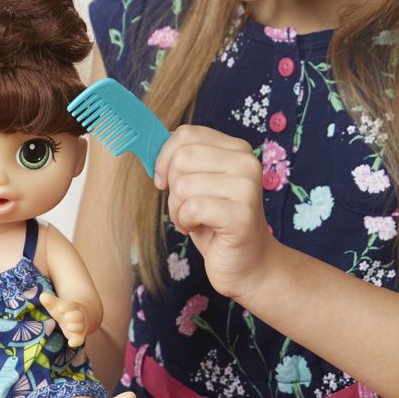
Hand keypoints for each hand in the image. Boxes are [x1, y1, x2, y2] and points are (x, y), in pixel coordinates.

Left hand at [39, 291, 87, 347]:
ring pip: (80, 327)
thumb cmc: (66, 311)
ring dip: (75, 327)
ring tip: (68, 326)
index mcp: (75, 307)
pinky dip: (76, 341)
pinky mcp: (78, 337)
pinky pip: (80, 339)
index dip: (67, 307)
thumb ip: (50, 301)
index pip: (73, 306)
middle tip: (66, 317)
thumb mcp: (58, 305)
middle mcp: (79, 317)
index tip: (60, 308)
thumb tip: (42, 296)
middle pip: (79, 316)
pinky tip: (71, 343)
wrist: (81, 319)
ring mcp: (80, 327)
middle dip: (73, 316)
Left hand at [154, 125, 276, 300]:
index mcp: (237, 149)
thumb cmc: (216, 222)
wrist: (248, 263)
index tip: (163, 181)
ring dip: (177, 209)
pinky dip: (185, 222)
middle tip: (184, 207)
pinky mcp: (241, 215)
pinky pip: (192, 208)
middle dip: (172, 188)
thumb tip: (149, 146)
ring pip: (184, 185)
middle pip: (182, 158)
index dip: (165, 157)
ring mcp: (247, 188)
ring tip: (192, 220)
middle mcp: (246, 162)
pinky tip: (198, 229)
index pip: (187, 134)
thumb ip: (183, 161)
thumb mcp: (199, 184)